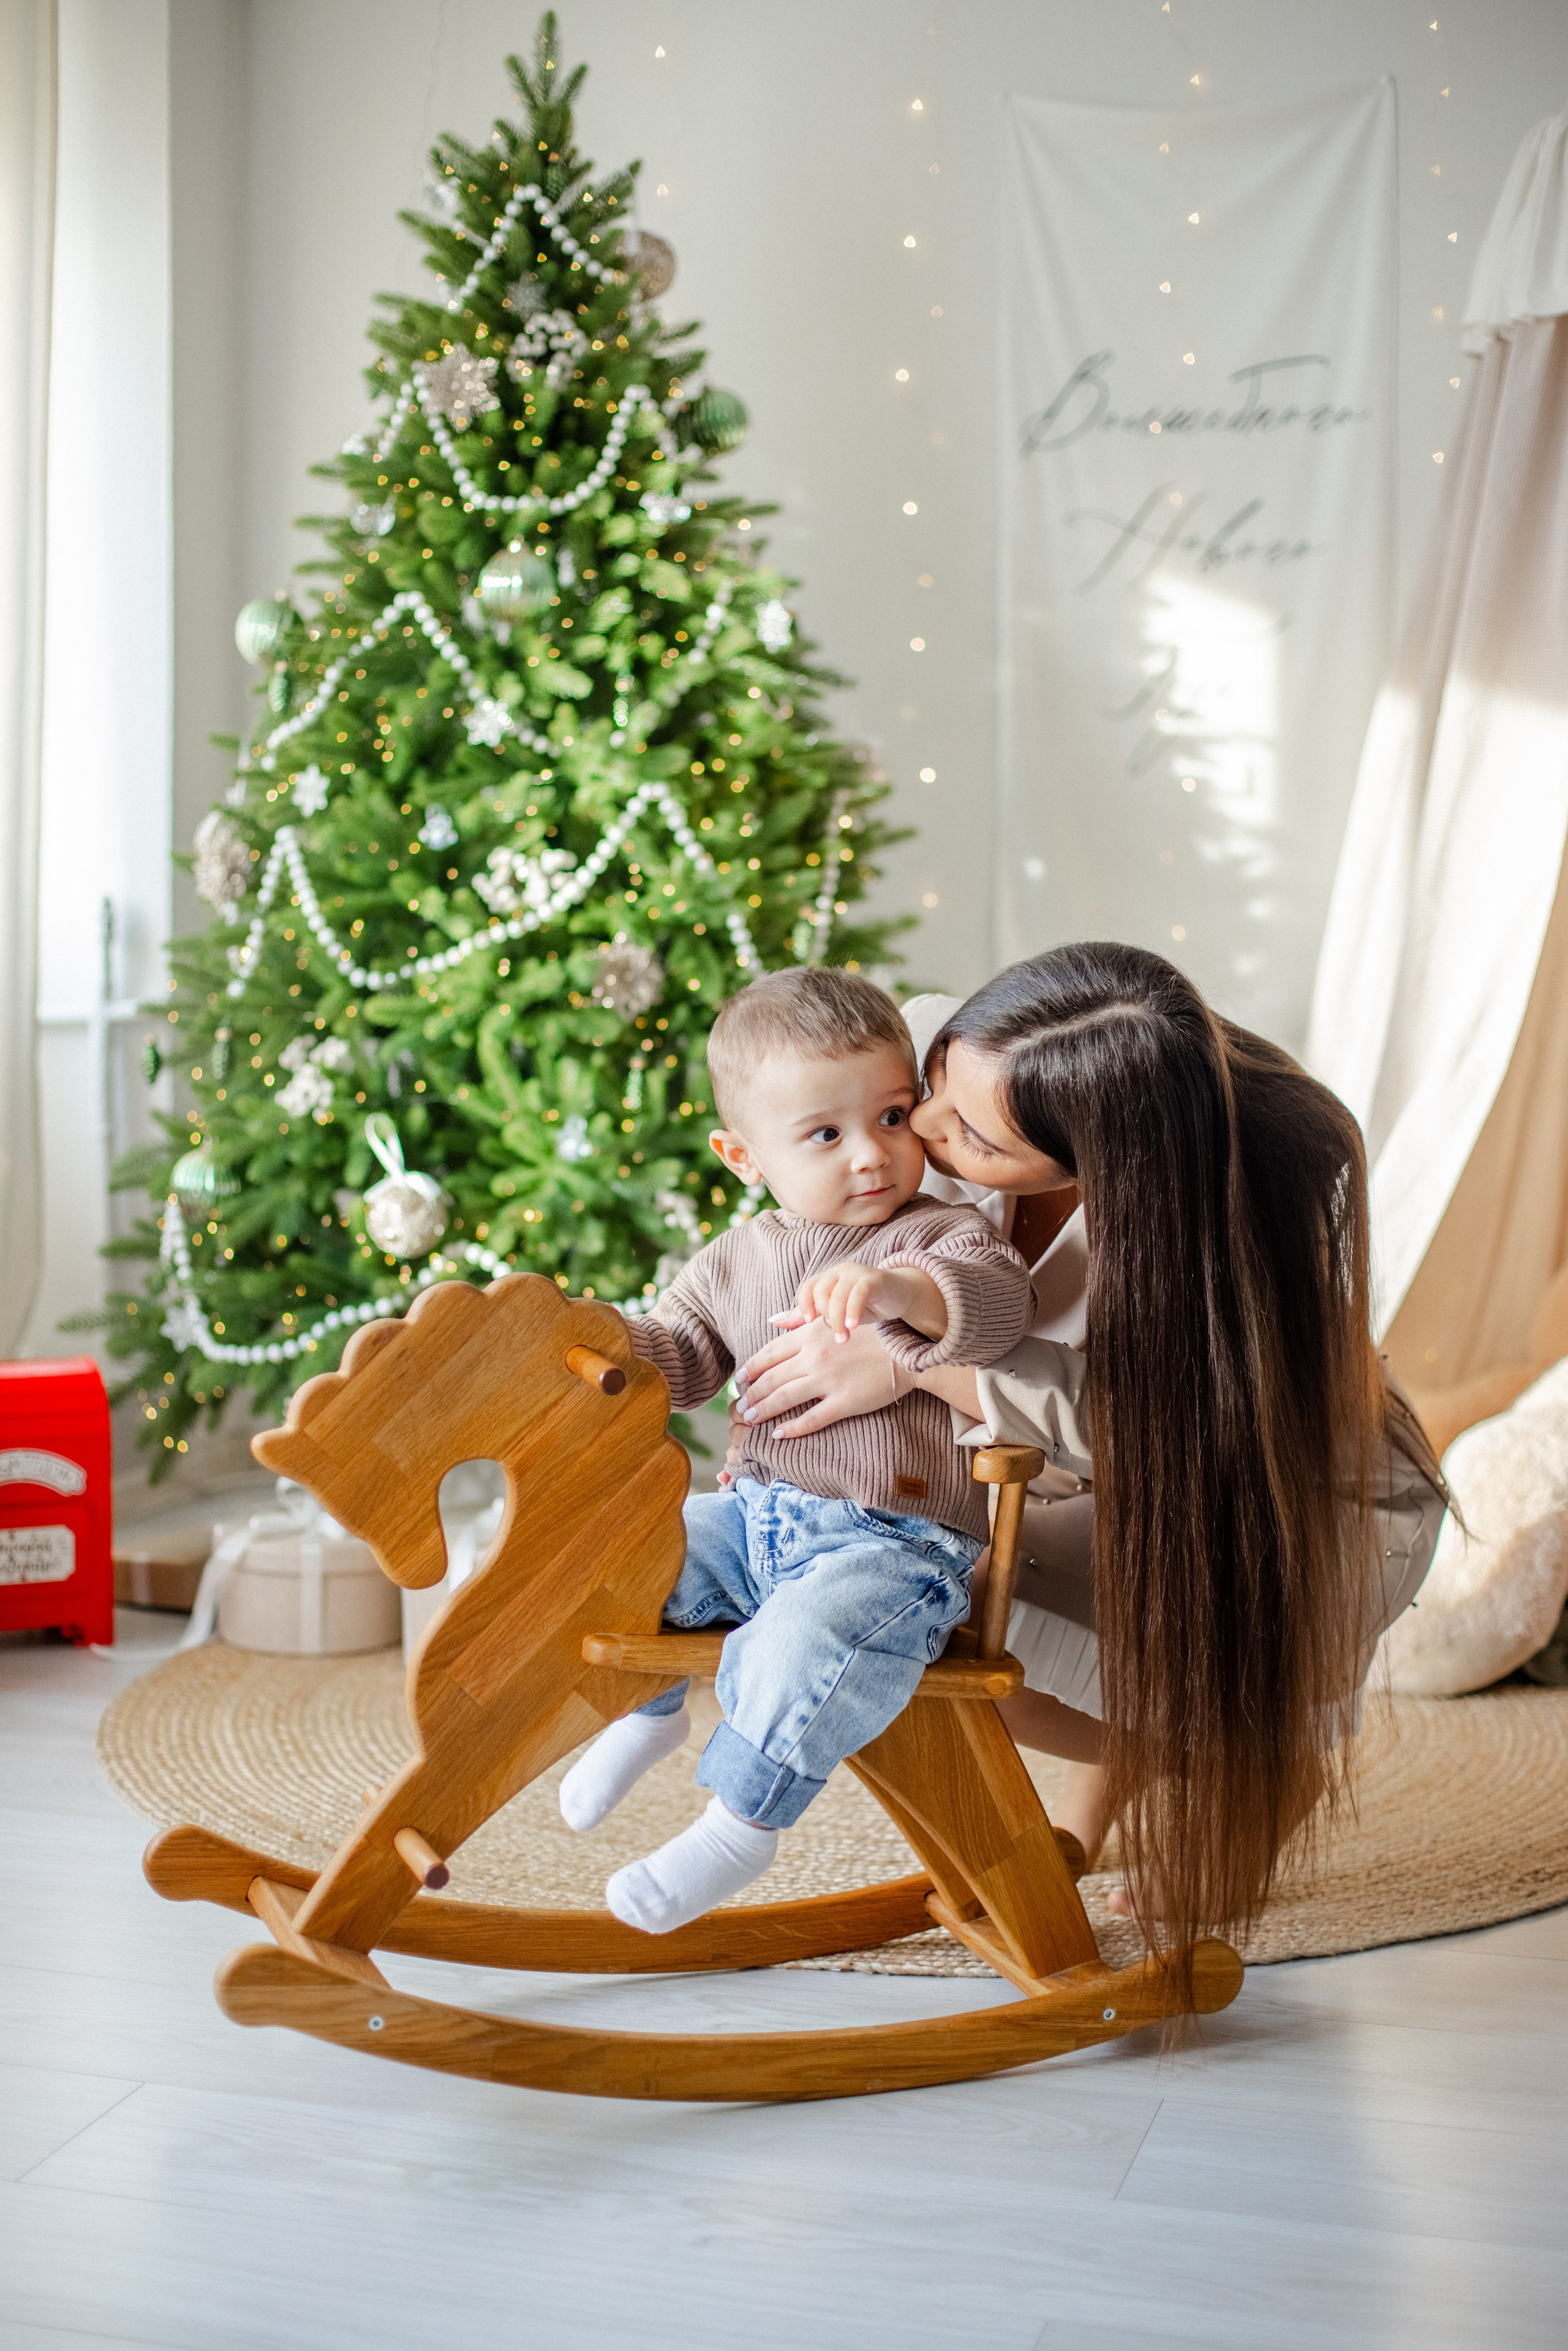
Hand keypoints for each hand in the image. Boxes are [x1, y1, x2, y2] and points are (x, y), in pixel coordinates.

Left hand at [736, 1315, 899, 1437]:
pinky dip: (791, 1428)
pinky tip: (778, 1434)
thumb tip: (774, 1320)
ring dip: (763, 1410)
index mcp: (810, 1336)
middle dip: (752, 1394)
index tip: (739, 1380)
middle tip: (740, 1406)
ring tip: (750, 1418)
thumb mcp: (833, 1319)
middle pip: (772, 1378)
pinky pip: (811, 1419)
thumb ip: (802, 1322)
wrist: (906, 1350)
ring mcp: (828, 1382)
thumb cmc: (871, 1333)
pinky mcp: (844, 1402)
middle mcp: (815, 1358)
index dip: (750, 1368)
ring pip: (784, 1398)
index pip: (769, 1354)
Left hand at [793, 1259, 946, 1341]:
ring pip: (838, 1293)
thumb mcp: (835, 1312)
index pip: (808, 1287)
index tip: (809, 1323)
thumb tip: (775, 1321)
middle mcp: (839, 1272)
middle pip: (821, 1290)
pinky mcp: (874, 1278)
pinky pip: (858, 1292)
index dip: (804, 1304)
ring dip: (838, 1318)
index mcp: (827, 1279)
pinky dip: (853, 1310)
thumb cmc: (865, 1306)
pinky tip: (854, 1326)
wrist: (900, 1297)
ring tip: (844, 1337)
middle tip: (834, 1338)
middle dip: (824, 1316)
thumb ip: (808, 1316)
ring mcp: (857, 1273)